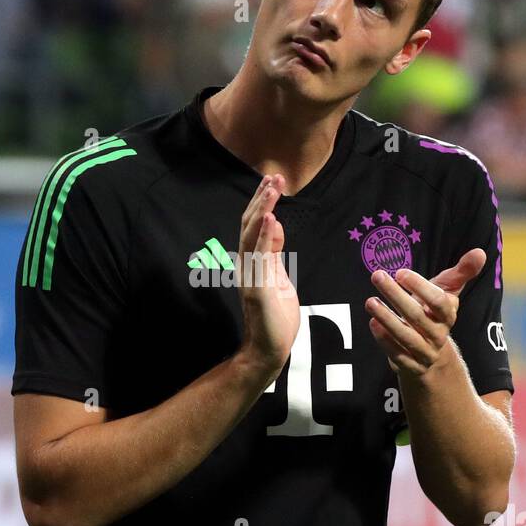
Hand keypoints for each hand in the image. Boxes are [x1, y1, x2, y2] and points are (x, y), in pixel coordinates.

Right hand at [236, 173, 299, 378]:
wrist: (269, 349)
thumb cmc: (275, 318)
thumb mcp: (278, 277)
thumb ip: (274, 253)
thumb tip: (277, 226)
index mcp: (252, 262)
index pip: (254, 226)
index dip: (262, 203)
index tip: (273, 182)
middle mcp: (247, 265)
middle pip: (250, 224)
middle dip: (262, 199)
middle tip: (274, 176)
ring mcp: (250, 276)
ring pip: (253, 235)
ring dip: (263, 209)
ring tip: (272, 188)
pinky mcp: (257, 288)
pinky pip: (260, 257)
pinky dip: (266, 236)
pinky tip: (272, 218)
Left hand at [365, 248, 485, 375]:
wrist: (431, 357)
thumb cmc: (434, 315)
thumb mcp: (447, 293)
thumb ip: (462, 272)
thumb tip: (480, 252)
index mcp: (448, 315)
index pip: (438, 302)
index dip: (420, 286)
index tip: (400, 273)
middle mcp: (438, 335)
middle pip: (417, 316)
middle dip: (396, 296)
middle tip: (377, 276)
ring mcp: (425, 352)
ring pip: (406, 337)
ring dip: (387, 319)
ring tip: (370, 302)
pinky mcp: (410, 366)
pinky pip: (398, 355)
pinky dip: (385, 340)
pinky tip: (373, 323)